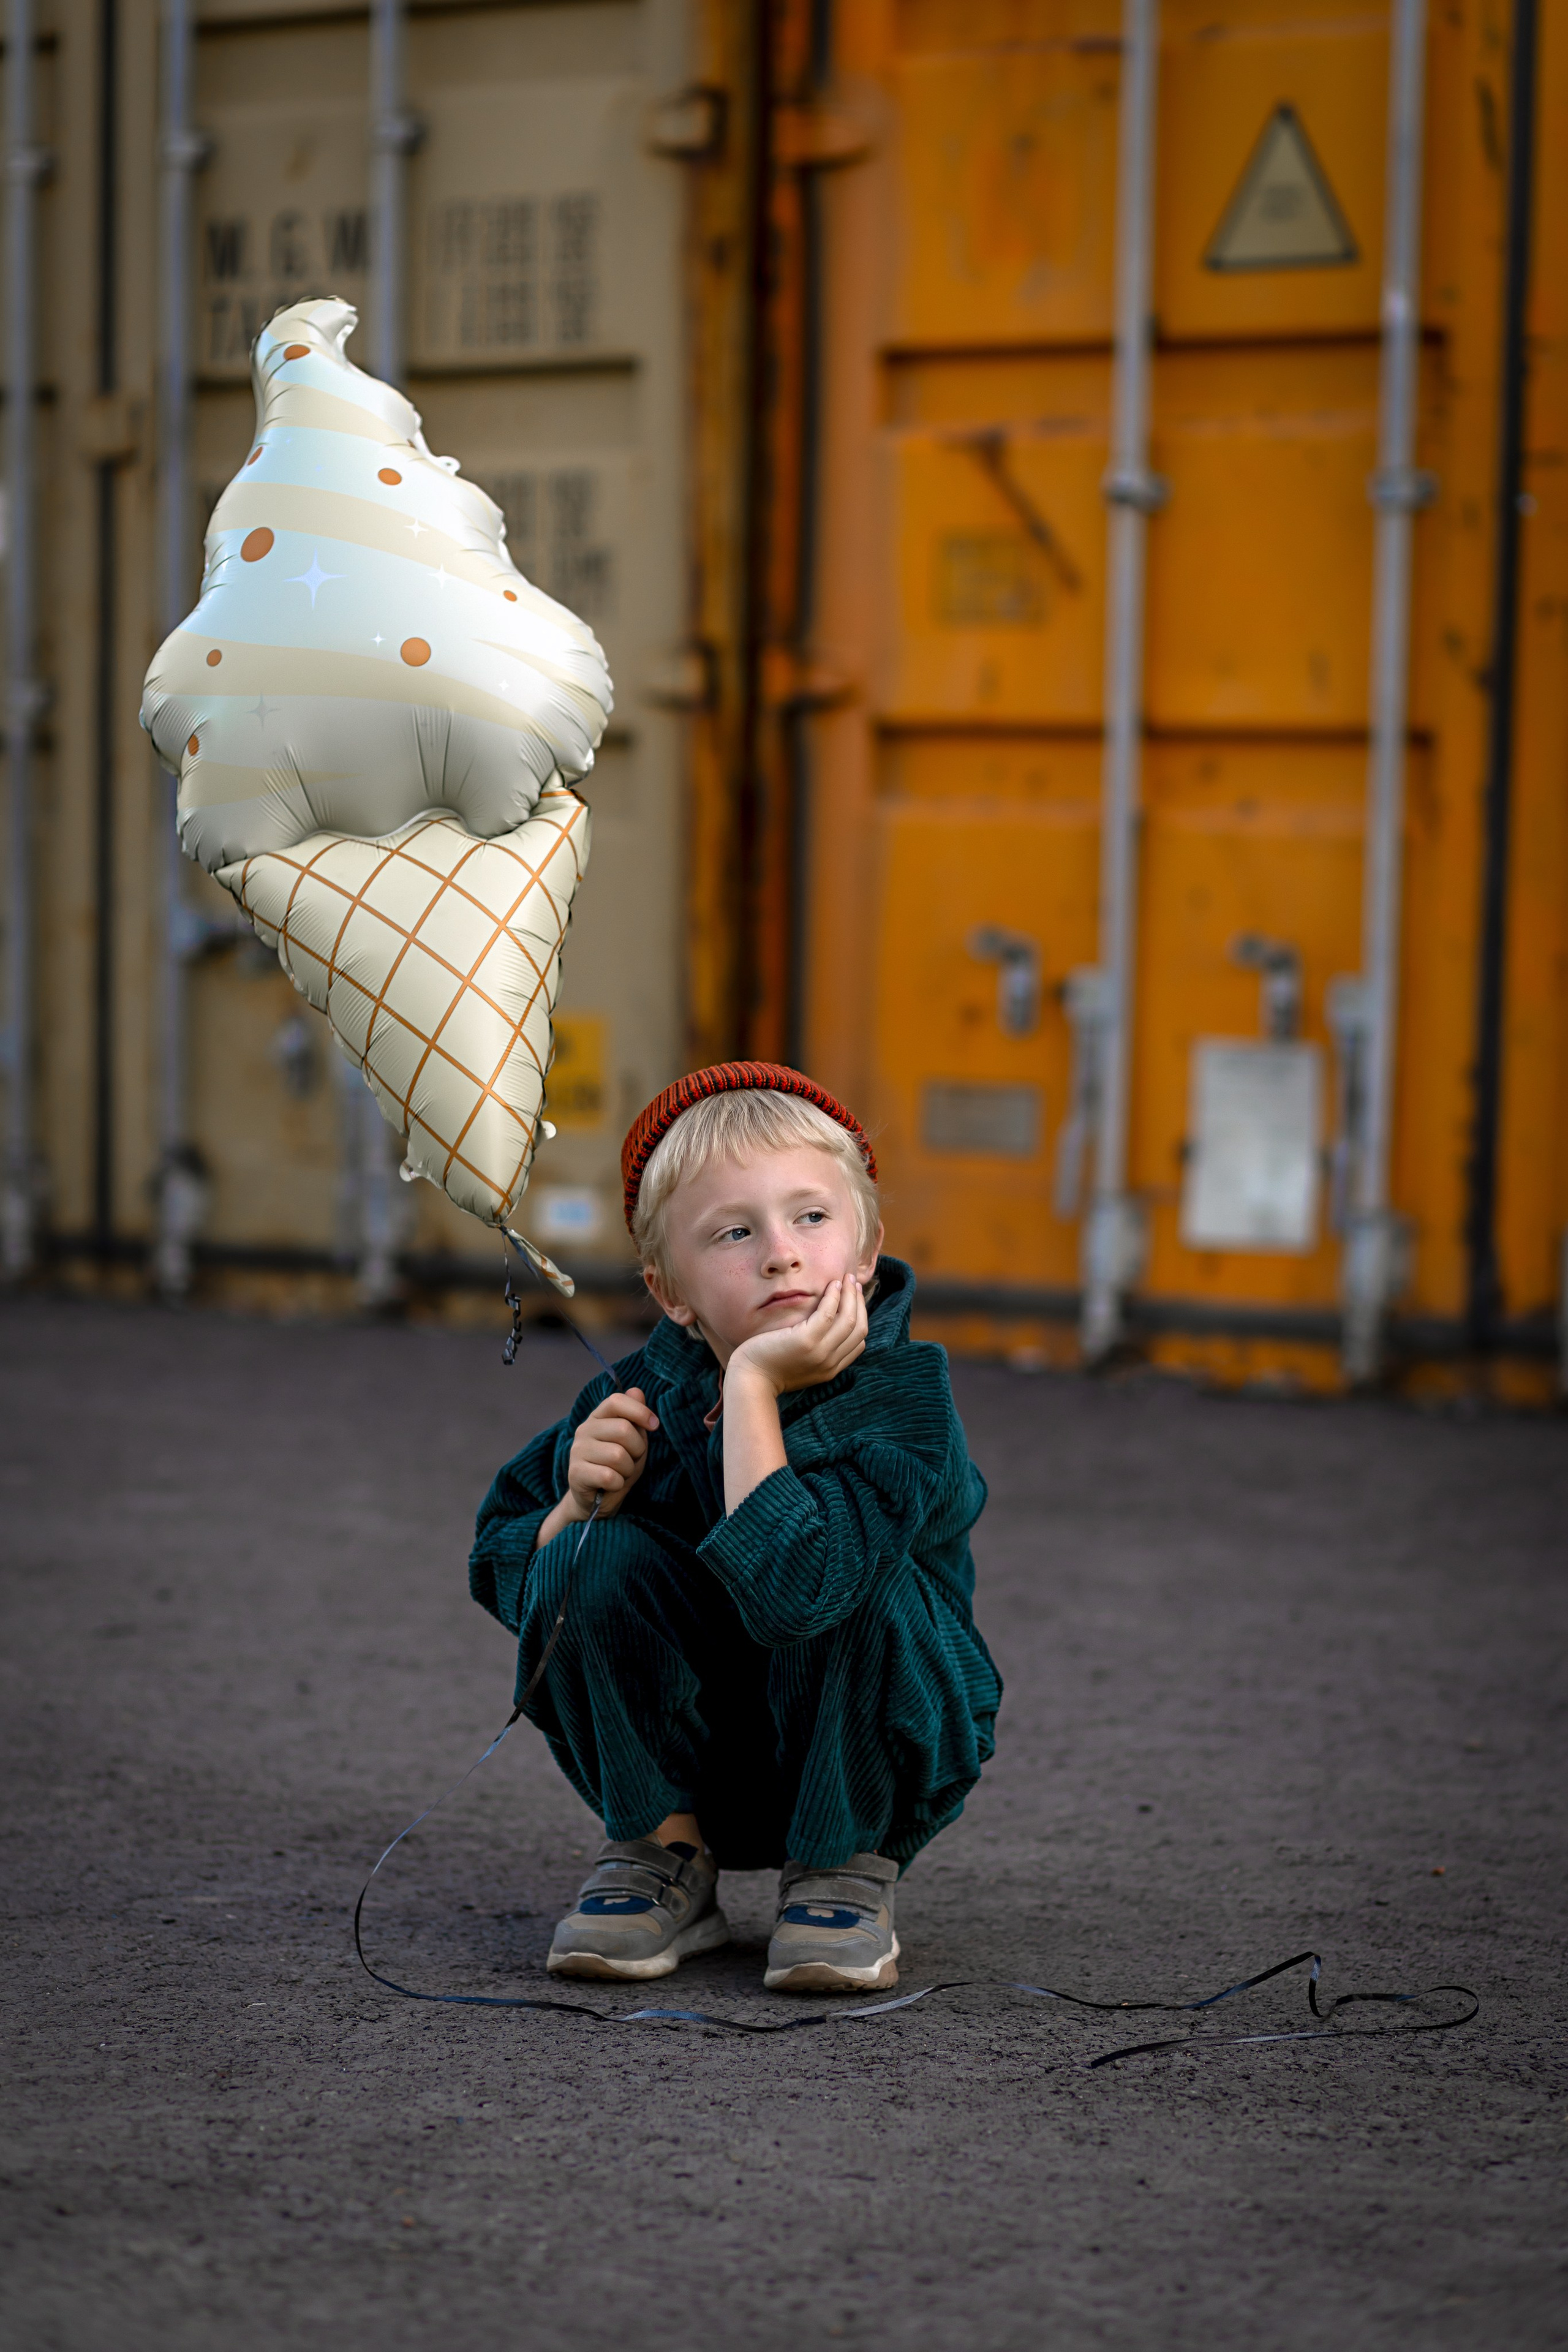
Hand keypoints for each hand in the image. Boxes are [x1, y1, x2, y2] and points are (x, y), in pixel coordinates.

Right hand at [561, 1387, 659, 1522]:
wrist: (596, 1500)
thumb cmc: (618, 1467)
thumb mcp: (633, 1441)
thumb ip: (635, 1418)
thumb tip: (637, 1391)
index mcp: (598, 1417)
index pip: (616, 1401)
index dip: (640, 1411)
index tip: (654, 1425)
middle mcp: (584, 1430)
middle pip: (623, 1429)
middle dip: (637, 1449)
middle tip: (632, 1460)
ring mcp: (577, 1451)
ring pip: (618, 1455)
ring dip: (628, 1469)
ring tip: (621, 1473)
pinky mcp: (575, 1473)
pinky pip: (609, 1476)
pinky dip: (618, 1484)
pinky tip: (611, 1485)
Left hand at [728, 1275, 868, 1399]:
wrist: (750, 1378)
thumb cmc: (769, 1367)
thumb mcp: (801, 1364)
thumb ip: (816, 1352)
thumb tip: (824, 1329)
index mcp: (831, 1369)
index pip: (858, 1342)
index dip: (860, 1317)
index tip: (855, 1300)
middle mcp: (830, 1362)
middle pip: (858, 1329)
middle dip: (860, 1303)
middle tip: (855, 1283)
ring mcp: (820, 1352)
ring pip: (849, 1319)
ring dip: (852, 1295)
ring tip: (848, 1278)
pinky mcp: (806, 1340)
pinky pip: (828, 1313)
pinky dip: (835, 1296)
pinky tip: (833, 1284)